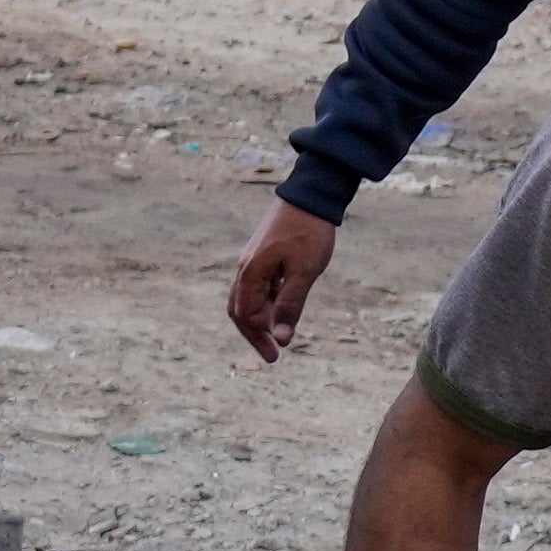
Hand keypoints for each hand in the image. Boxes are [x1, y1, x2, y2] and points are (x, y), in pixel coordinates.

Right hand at [225, 197, 340, 364]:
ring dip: (261, 318)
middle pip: (240, 309)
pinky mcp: (263, 253)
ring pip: (248, 297)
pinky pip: (258, 285)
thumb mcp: (303, 273)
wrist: (311, 195)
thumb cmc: (309, 233)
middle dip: (254, 333)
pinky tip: (283, 308)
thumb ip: (290, 306)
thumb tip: (281, 339)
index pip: (246, 315)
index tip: (279, 352)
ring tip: (280, 333)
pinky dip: (267, 302)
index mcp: (251, 273)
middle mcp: (246, 267)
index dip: (261, 336)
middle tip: (273, 354)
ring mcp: (253, 259)